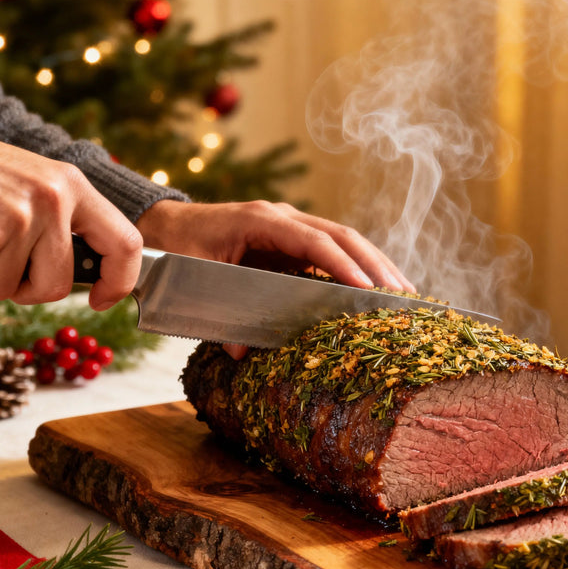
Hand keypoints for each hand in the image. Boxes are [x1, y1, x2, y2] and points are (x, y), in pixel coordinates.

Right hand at [0, 138, 141, 309]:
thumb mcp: (34, 182)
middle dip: (28, 289)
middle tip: (5, 264)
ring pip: (10, 289)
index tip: (102, 300)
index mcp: (73, 185)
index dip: (118, 282)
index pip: (126, 244)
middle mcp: (52, 200)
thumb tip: (96, 271)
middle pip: (58, 284)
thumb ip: (65, 220)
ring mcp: (17, 217)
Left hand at [136, 200, 414, 358]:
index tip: (368, 289)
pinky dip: (359, 268)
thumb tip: (241, 352)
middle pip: (342, 236)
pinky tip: (377, 289)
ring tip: (403, 293)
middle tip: (402, 295)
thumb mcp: (192, 282)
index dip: (344, 264)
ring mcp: (291, 225)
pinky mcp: (294, 239)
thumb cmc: (177, 251)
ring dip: (376, 265)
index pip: (314, 241)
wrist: (164, 227)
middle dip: (375, 265)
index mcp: (260, 220)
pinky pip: (334, 250)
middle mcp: (283, 217)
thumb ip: (215, 316)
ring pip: (346, 240)